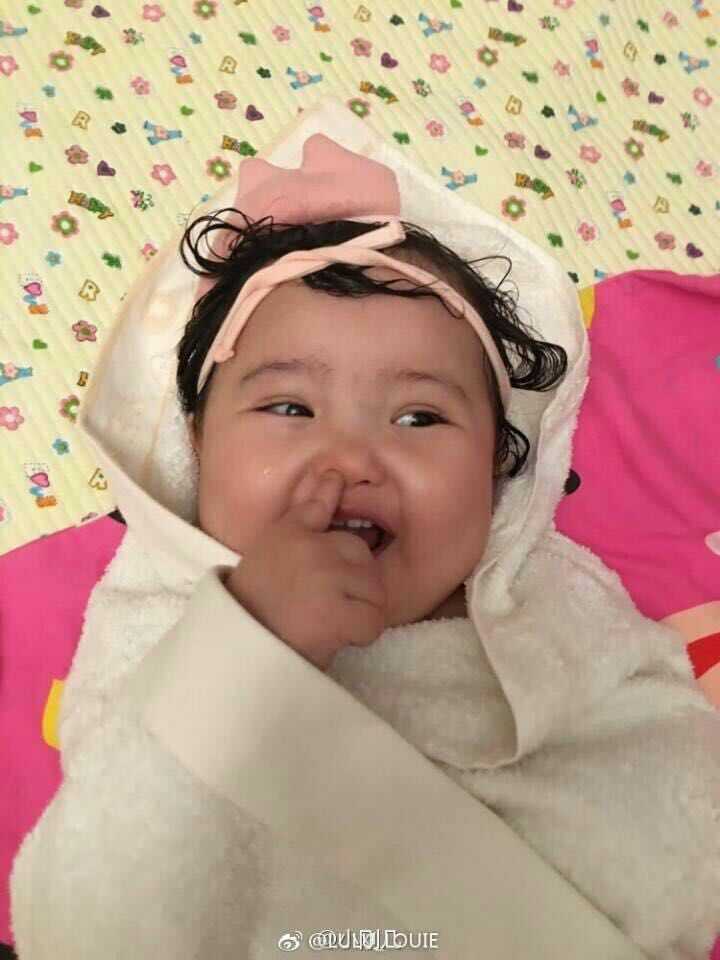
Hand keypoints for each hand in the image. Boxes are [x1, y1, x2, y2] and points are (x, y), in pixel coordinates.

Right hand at [225, 470, 387, 670]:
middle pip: (363, 558)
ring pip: (374, 591)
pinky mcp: (336, 613)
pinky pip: (374, 621)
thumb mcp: (273, 547)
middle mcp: (310, 547)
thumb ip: (306, 513)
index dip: (333, 501)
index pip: (321, 504)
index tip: (334, 497)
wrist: (240, 646)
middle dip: (354, 584)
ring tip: (328, 620)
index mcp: (291, 530)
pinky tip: (338, 636)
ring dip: (360, 610)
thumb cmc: (256, 600)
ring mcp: (325, 578)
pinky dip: (362, 633)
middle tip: (325, 603)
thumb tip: (331, 474)